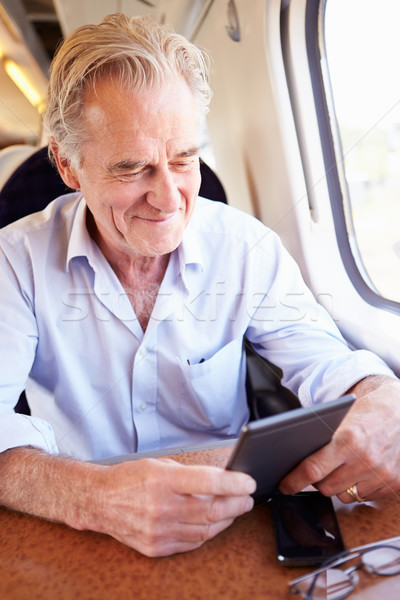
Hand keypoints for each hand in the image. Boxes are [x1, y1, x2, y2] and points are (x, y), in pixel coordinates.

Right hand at [88, 457, 255, 556]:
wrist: (100, 501)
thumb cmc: (130, 478)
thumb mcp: (160, 464)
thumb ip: (190, 474)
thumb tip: (221, 481)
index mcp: (162, 480)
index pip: (208, 482)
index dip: (233, 483)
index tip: (248, 482)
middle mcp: (161, 507)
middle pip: (211, 510)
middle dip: (236, 504)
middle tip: (247, 498)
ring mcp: (158, 531)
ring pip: (205, 529)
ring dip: (225, 520)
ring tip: (233, 510)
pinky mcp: (156, 547)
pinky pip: (192, 542)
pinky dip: (207, 533)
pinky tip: (213, 523)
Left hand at [279, 376, 399, 502]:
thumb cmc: (366, 413)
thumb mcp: (340, 418)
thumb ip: (321, 438)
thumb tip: (292, 457)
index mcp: (348, 439)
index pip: (313, 469)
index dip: (294, 481)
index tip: (285, 486)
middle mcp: (365, 459)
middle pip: (326, 487)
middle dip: (317, 481)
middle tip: (317, 470)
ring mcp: (381, 473)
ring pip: (344, 496)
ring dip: (338, 486)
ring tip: (341, 468)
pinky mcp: (393, 483)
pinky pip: (364, 497)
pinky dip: (358, 488)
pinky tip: (359, 472)